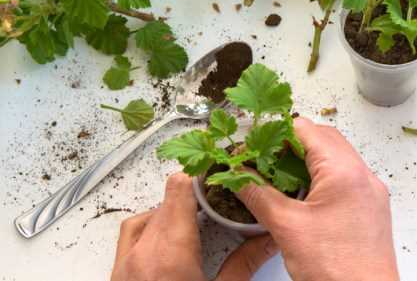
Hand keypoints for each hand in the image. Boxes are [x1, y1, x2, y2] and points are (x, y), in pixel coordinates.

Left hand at [111, 173, 277, 280]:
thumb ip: (244, 264)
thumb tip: (268, 240)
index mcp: (170, 253)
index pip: (178, 189)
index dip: (199, 177)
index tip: (217, 177)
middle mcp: (142, 252)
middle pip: (166, 200)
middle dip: (192, 196)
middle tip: (215, 202)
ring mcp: (124, 264)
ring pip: (146, 216)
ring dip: (169, 212)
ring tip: (193, 223)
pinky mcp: (117, 275)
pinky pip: (131, 235)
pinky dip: (150, 228)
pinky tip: (168, 242)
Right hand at [236, 117, 398, 280]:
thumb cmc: (337, 269)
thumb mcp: (287, 228)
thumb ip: (258, 195)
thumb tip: (238, 174)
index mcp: (344, 171)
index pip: (307, 129)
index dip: (276, 131)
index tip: (254, 142)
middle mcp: (363, 176)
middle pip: (322, 140)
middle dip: (289, 144)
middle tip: (263, 157)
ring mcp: (369, 192)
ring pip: (334, 159)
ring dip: (305, 161)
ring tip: (277, 176)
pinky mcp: (369, 208)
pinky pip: (343, 178)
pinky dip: (320, 178)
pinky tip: (299, 195)